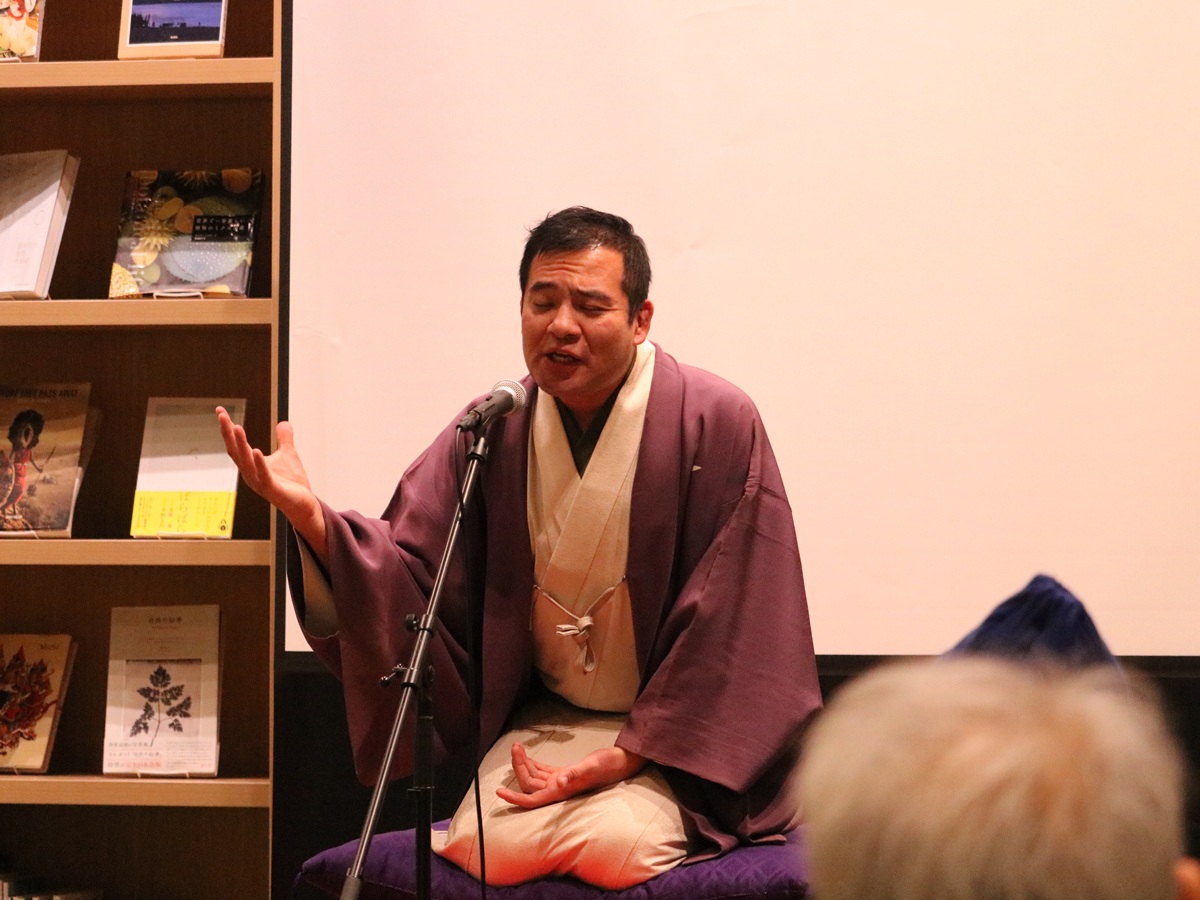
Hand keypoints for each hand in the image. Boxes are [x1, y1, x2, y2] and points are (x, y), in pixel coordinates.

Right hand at [216, 406, 327, 560]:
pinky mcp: (273, 490)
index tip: (220, 410)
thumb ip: (284, 439)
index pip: (235, 445)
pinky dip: (259, 463)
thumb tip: (283, 422)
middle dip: (228, 433)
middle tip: (223, 415)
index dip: (227, 429)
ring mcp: (260, 483)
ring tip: (236, 428)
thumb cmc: (292, 483)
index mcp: (251, 465)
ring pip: (246, 462)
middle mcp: (251, 474)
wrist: (303, 505)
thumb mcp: (288, 455)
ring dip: (241, 445)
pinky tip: (255, 450)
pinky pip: (263, 476)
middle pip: (236, 451)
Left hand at [496, 743, 646, 808]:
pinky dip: (534, 763)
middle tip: (516, 747)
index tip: (499, 792)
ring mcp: (562, 782)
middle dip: (519, 767)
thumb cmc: (608, 765)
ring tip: (518, 746)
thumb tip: (560, 782)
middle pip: (530, 784)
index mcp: (562, 791)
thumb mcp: (591, 766)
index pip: (533, 800)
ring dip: (525, 763)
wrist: (622, 762)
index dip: (515, 798)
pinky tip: (528, 755)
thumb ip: (575, 773)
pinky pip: (544, 772)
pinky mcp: (566, 774)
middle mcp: (559, 790)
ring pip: (535, 777)